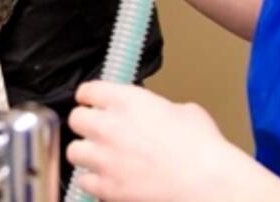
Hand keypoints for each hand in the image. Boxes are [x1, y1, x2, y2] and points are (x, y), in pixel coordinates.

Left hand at [68, 82, 279, 201]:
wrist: (205, 183)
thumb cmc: (201, 147)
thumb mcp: (184, 111)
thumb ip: (161, 109)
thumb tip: (161, 117)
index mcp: (127, 99)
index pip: (88, 90)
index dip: (91, 97)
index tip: (94, 102)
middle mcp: (109, 126)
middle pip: (75, 119)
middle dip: (85, 124)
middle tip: (97, 130)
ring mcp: (105, 159)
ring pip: (74, 151)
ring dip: (86, 153)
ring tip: (100, 157)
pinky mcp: (107, 189)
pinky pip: (84, 182)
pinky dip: (94, 181)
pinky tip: (109, 180)